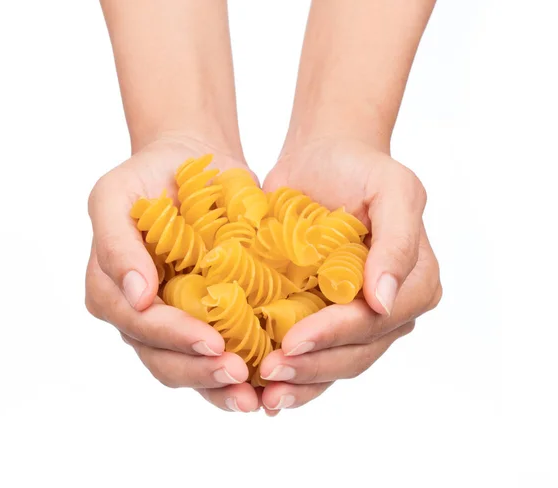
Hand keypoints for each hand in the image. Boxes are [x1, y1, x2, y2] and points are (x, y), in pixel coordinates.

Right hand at [85, 133, 260, 412]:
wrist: (188, 162)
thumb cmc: (147, 176)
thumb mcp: (115, 196)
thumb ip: (116, 243)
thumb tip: (135, 294)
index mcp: (112, 292)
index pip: (140, 325)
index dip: (174, 338)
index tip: (212, 344)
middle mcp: (140, 315)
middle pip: (163, 358)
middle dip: (200, 372)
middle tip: (239, 376)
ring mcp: (173, 320)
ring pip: (189, 367)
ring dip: (219, 387)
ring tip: (253, 396)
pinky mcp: (206, 316)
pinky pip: (216, 353)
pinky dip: (237, 373)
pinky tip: (263, 382)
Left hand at [258, 137, 441, 412]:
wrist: (323, 159)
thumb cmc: (360, 168)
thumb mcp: (393, 190)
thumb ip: (398, 242)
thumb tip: (384, 302)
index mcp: (414, 284)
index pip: (374, 322)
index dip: (334, 335)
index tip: (292, 341)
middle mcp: (390, 310)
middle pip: (355, 352)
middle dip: (313, 367)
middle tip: (270, 373)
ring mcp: (356, 317)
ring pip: (334, 363)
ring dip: (301, 382)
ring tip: (266, 392)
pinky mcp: (324, 316)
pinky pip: (313, 353)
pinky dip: (292, 372)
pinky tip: (264, 387)